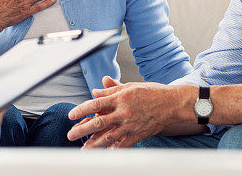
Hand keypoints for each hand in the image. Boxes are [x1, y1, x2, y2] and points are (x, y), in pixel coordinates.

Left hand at [66, 76, 180, 148]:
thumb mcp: (130, 87)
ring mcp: (131, 125)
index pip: (96, 104)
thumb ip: (111, 90)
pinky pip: (124, 145)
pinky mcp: (138, 134)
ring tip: (84, 149)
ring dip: (94, 144)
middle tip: (70, 135)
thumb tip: (95, 92)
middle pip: (99, 122)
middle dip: (83, 129)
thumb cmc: (151, 92)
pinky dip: (114, 150)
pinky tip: (105, 154)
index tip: (71, 115)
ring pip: (109, 137)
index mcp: (120, 98)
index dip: (82, 110)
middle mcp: (124, 112)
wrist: (171, 103)